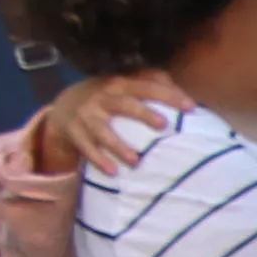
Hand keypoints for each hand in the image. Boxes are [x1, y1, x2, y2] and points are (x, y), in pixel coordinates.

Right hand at [35, 72, 186, 181]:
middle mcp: (103, 97)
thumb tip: (187, 97)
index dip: (169, 95)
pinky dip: (99, 160)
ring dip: (119, 146)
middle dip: (144, 114)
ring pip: (102, 131)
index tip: (191, 107)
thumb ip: (155, 84)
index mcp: (121, 84)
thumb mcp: (127, 84)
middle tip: (164, 125)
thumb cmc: (110, 96)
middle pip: (125, 104)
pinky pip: (86, 148)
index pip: (147, 86)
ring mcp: (87, 115)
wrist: (65, 104)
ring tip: (135, 161)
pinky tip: (113, 172)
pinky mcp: (75, 132)